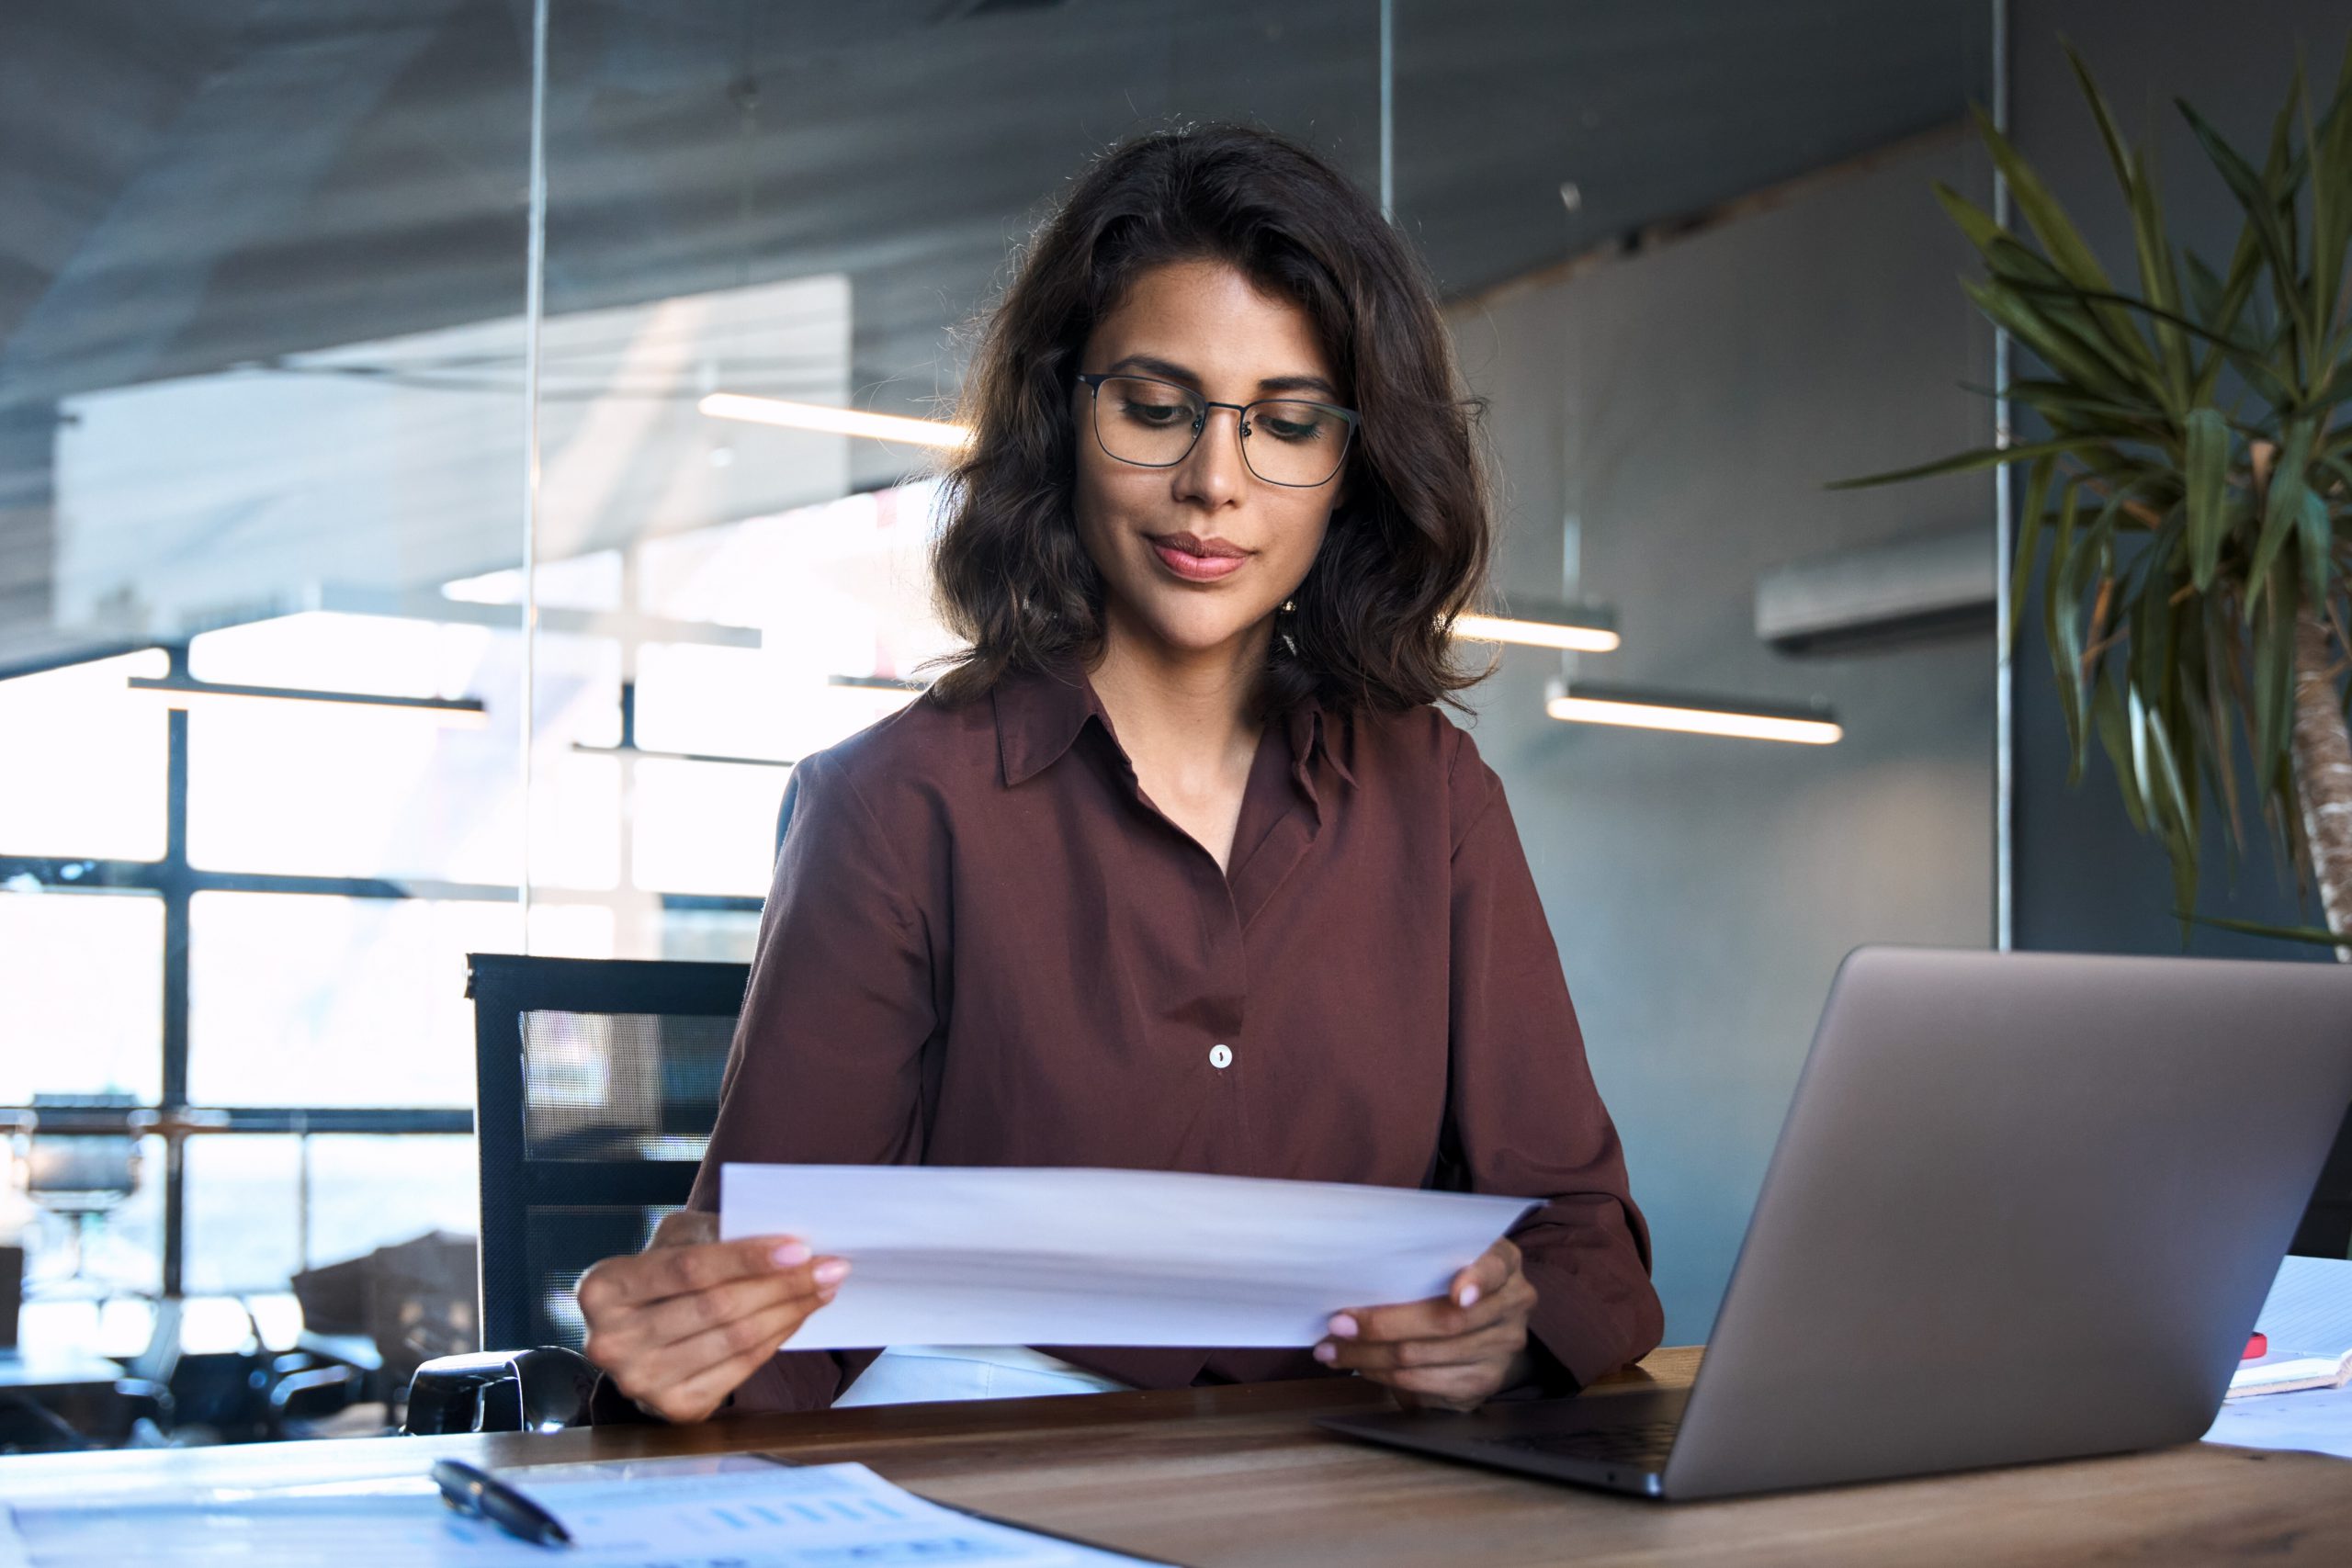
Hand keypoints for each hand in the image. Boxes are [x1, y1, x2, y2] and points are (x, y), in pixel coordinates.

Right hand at [576, 1209, 848, 1423]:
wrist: (636, 1335)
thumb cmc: (661, 1276)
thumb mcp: (673, 1239)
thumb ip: (714, 1236)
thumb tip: (787, 1243)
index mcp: (604, 1288)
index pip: (688, 1269)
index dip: (747, 1258)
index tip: (799, 1247)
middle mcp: (611, 1342)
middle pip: (717, 1307)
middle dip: (783, 1284)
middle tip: (829, 1266)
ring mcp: (640, 1383)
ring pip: (735, 1340)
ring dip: (791, 1311)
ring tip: (824, 1287)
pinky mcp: (674, 1409)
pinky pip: (741, 1369)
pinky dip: (777, 1339)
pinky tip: (798, 1316)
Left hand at [1313, 1237, 1535, 1411]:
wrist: (1477, 1324)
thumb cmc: (1443, 1279)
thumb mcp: (1441, 1259)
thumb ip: (1416, 1263)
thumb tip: (1352, 1278)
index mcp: (1504, 1262)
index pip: (1495, 1266)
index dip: (1477, 1280)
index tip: (1456, 1294)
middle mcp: (1513, 1303)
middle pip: (1446, 1321)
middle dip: (1383, 1324)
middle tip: (1338, 1324)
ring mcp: (1503, 1346)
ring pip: (1427, 1354)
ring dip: (1371, 1355)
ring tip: (1333, 1350)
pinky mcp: (1486, 1381)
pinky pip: (1427, 1382)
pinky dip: (1385, 1375)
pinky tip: (1361, 1367)